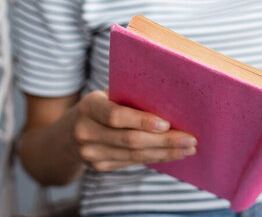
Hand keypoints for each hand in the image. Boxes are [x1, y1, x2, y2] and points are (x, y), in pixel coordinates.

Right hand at [69, 90, 196, 171]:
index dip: (142, 121)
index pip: (116, 116)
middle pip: (130, 140)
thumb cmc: (104, 105)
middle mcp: (85, 132)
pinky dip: (157, 158)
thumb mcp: (110, 94)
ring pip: (135, 155)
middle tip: (190, 139)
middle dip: (164, 141)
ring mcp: (91, 153)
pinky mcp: (100, 167)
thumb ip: (131, 97)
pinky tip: (174, 154)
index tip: (167, 123)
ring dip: (166, 152)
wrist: (71, 132)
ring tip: (188, 148)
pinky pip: (133, 162)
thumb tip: (172, 101)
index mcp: (89, 106)